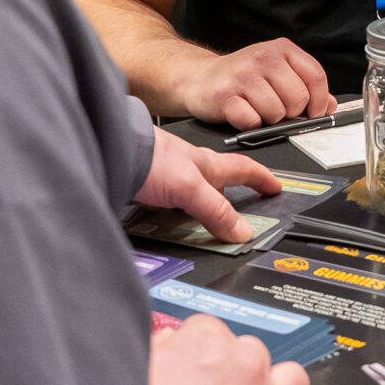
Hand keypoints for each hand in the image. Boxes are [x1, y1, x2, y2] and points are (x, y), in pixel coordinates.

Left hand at [135, 128, 277, 243]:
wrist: (109, 153)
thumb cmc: (147, 156)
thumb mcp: (190, 187)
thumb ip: (216, 211)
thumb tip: (242, 231)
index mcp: (206, 165)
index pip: (243, 169)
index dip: (262, 178)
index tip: (276, 187)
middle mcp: (189, 170)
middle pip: (218, 185)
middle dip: (232, 199)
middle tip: (244, 215)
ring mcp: (168, 178)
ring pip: (194, 197)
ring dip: (202, 211)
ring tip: (207, 231)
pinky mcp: (148, 189)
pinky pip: (171, 207)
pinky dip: (177, 218)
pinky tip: (172, 228)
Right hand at [175, 38, 333, 128]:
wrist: (199, 78)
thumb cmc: (242, 79)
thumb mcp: (277, 73)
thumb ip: (305, 87)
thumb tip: (330, 106)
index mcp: (282, 49)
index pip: (316, 76)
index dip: (320, 100)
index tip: (314, 112)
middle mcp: (263, 57)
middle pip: (298, 97)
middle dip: (290, 112)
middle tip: (276, 109)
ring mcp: (243, 74)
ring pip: (276, 112)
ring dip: (268, 119)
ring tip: (256, 109)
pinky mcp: (225, 94)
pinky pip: (251, 120)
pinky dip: (249, 124)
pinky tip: (241, 113)